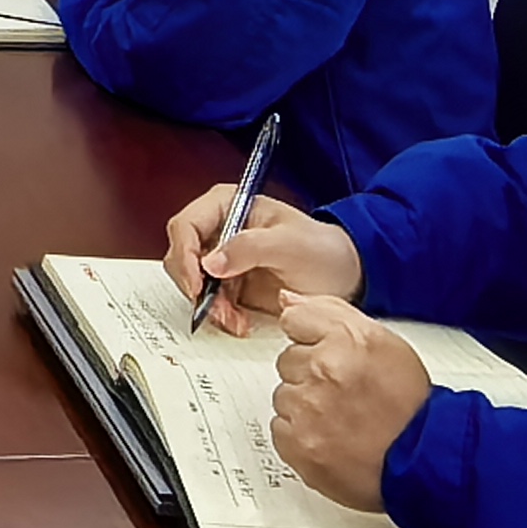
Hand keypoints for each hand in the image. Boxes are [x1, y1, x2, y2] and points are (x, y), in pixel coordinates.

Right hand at [164, 186, 364, 338]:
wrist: (344, 276)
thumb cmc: (322, 249)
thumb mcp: (289, 244)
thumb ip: (249, 248)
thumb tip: (210, 263)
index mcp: (226, 205)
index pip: (185, 226)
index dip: (185, 256)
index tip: (197, 285)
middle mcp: (217, 230)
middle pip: (181, 257)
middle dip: (195, 287)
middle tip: (218, 309)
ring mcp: (221, 258)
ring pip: (191, 283)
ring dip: (209, 306)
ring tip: (236, 319)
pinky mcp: (228, 284)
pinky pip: (208, 301)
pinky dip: (220, 315)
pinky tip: (240, 321)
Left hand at [269, 295, 430, 511]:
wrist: (424, 458)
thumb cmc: (409, 403)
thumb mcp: (381, 341)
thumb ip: (329, 311)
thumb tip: (286, 300)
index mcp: (346, 339)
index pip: (295, 320)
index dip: (314, 339)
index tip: (329, 354)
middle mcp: (324, 371)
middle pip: (288, 361)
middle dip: (311, 374)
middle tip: (345, 392)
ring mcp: (308, 410)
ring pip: (284, 396)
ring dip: (306, 406)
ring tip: (342, 417)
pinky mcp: (299, 445)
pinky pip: (282, 429)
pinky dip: (302, 435)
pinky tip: (331, 437)